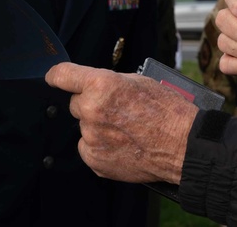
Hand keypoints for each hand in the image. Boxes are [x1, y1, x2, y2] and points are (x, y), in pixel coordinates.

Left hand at [45, 63, 197, 184]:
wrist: (182, 146)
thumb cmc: (168, 112)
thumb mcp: (141, 81)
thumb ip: (111, 82)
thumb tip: (95, 85)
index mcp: (102, 85)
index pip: (63, 75)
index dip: (57, 75)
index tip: (54, 77)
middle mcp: (92, 110)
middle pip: (76, 104)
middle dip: (91, 104)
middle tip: (117, 110)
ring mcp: (91, 138)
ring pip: (85, 127)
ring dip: (98, 126)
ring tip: (126, 130)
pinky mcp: (94, 159)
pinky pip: (88, 147)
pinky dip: (101, 146)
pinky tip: (122, 144)